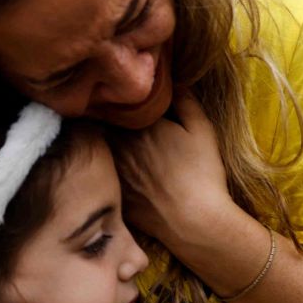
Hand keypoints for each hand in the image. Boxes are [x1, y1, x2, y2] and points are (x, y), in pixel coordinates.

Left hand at [112, 89, 234, 249]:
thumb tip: (174, 83)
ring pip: (99, 150)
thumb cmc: (202, 172)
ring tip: (106, 145)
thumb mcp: (202, 130)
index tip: (121, 102)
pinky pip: (102, 175)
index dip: (118, 104)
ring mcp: (114, 170)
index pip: (116, 105)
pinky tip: (112, 174)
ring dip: (102, 145)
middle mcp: (120, 144)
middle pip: (102, 126)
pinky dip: (103, 171)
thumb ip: (185, 101)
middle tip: (109, 120)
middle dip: (105, 122)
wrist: (193, 219)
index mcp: (139, 124)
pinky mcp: (114, 193)